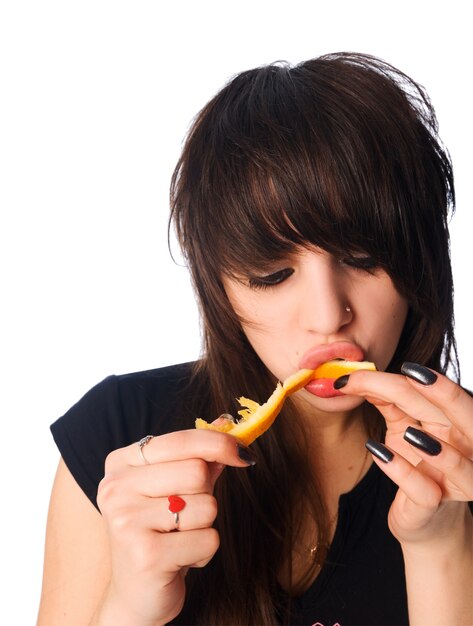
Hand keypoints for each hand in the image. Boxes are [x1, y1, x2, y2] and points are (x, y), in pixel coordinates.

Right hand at [95, 429, 254, 625]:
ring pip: (206, 506)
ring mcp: (127, 522)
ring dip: (205, 526)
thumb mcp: (173, 487)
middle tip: (187, 514)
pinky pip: (208, 540)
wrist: (136, 593)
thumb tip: (227, 422)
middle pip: (197, 472)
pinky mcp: (145, 556)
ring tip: (179, 538)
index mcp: (121, 462)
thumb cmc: (159, 531)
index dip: (219, 444)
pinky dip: (204, 552)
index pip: (181, 439)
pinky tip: (180, 559)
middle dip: (206, 495)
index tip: (244, 454)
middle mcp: (116, 488)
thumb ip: (198, 456)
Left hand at [335, 363, 472, 545]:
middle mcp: (467, 451)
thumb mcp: (403, 426)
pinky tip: (378, 452)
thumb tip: (360, 373)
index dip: (414, 378)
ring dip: (436, 447)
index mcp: (460, 425)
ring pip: (460, 464)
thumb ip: (389, 401)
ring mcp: (455, 483)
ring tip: (408, 431)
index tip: (380, 366)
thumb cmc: (418, 464)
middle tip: (412, 373)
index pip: (442, 397)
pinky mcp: (432, 506)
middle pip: (466, 419)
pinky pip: (425, 492)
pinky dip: (403, 472)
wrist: (423, 516)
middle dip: (445, 394)